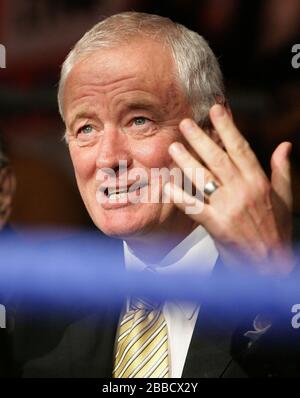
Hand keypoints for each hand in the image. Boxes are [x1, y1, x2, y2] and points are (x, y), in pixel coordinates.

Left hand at [165, 104, 294, 274]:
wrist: (270, 264)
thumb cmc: (276, 230)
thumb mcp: (284, 198)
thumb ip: (281, 170)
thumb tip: (285, 145)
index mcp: (259, 182)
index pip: (241, 148)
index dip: (228, 127)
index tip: (216, 110)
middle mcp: (244, 191)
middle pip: (218, 159)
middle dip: (200, 139)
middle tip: (185, 123)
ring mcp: (229, 208)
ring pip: (204, 179)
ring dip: (187, 162)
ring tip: (173, 147)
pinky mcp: (217, 226)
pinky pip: (195, 208)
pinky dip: (181, 197)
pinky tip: (168, 185)